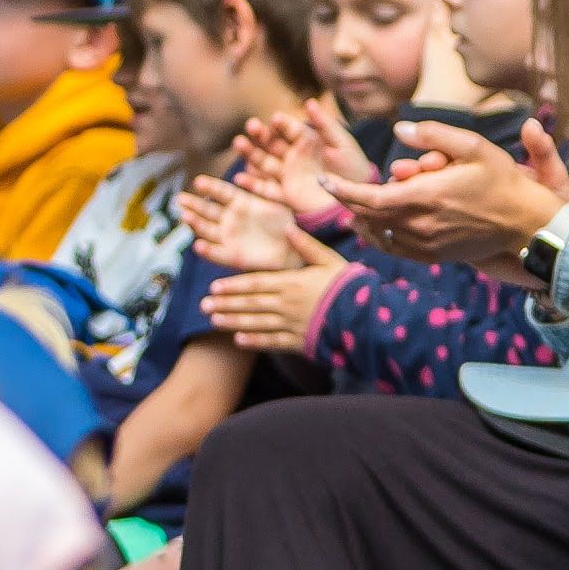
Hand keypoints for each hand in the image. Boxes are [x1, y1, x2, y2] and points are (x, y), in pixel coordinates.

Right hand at [181, 174, 302, 273]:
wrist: (297, 249)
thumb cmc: (289, 222)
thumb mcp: (279, 200)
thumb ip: (269, 182)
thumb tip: (261, 160)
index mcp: (241, 202)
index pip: (221, 192)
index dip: (210, 187)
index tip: (199, 181)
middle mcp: (231, 219)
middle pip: (207, 210)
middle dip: (194, 204)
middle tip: (180, 198)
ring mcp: (229, 237)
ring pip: (206, 229)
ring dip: (195, 223)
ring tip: (185, 217)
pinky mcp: (233, 257)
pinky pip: (217, 254)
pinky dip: (207, 251)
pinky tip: (198, 246)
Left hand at [202, 234, 346, 351]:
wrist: (365, 315)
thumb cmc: (348, 284)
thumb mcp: (329, 259)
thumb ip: (306, 245)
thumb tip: (287, 227)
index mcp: (291, 282)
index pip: (255, 283)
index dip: (233, 285)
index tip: (214, 287)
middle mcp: (286, 304)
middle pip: (250, 303)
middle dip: (226, 304)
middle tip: (203, 306)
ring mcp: (291, 324)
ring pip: (256, 322)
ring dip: (233, 322)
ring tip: (214, 321)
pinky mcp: (300, 341)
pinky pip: (273, 341)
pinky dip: (255, 341)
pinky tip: (239, 341)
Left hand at [328, 115, 568, 273]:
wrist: (525, 225)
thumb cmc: (502, 181)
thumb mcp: (474, 146)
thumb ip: (434, 134)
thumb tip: (400, 127)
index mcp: (426, 197)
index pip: (370, 198)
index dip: (343, 190)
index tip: (325, 180)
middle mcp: (422, 225)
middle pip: (369, 216)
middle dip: (348, 201)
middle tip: (334, 187)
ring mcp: (427, 245)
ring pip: (379, 234)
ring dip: (361, 219)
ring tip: (350, 205)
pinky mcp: (435, 256)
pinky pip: (396, 249)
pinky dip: (378, 238)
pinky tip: (372, 228)